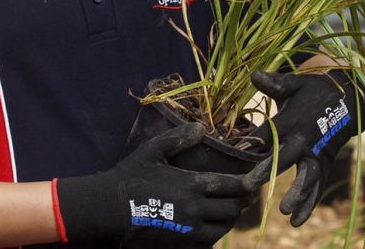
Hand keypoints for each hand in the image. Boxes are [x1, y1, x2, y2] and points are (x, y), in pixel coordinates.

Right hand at [56, 122, 251, 245]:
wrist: (109, 208)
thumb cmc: (130, 176)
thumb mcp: (152, 151)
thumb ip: (178, 139)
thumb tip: (201, 127)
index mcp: (191, 184)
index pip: (231, 186)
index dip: (248, 183)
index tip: (254, 180)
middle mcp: (195, 209)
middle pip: (232, 209)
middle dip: (242, 202)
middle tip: (246, 195)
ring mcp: (188, 229)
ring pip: (222, 228)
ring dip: (230, 219)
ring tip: (231, 209)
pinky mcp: (180, 243)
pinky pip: (207, 241)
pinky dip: (214, 233)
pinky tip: (212, 224)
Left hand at [245, 69, 364, 226]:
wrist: (349, 101)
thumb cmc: (314, 90)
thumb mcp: (296, 83)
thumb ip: (275, 83)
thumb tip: (254, 74)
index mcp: (294, 118)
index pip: (271, 131)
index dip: (254, 140)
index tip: (237, 150)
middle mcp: (306, 138)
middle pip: (285, 157)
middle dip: (267, 171)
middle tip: (248, 185)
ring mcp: (317, 154)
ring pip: (306, 176)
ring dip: (296, 193)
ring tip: (283, 211)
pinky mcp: (324, 165)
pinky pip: (317, 187)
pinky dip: (309, 204)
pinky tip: (297, 221)